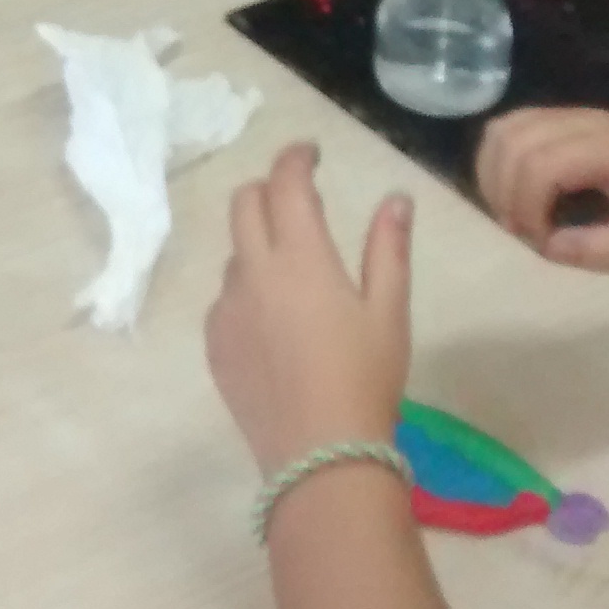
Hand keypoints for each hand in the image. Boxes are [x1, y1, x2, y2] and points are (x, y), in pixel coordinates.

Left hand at [206, 144, 413, 476]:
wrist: (320, 455)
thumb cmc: (365, 379)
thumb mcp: (389, 312)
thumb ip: (388, 249)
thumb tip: (395, 198)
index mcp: (299, 256)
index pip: (286, 183)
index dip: (295, 158)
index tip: (310, 153)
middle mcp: (252, 271)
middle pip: (243, 203)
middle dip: (268, 190)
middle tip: (298, 200)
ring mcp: (226, 308)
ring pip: (234, 253)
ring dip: (258, 245)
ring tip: (295, 275)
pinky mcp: (214, 343)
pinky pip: (225, 299)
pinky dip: (246, 291)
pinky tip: (275, 323)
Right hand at [475, 107, 608, 270]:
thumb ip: (597, 248)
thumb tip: (547, 245)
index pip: (543, 164)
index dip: (527, 205)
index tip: (540, 242)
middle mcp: (587, 122)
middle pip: (516, 142)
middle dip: (504, 191)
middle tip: (518, 232)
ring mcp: (574, 114)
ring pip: (507, 126)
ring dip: (493, 172)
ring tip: (509, 211)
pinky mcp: (565, 118)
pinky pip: (513, 123)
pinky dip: (498, 156)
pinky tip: (510, 188)